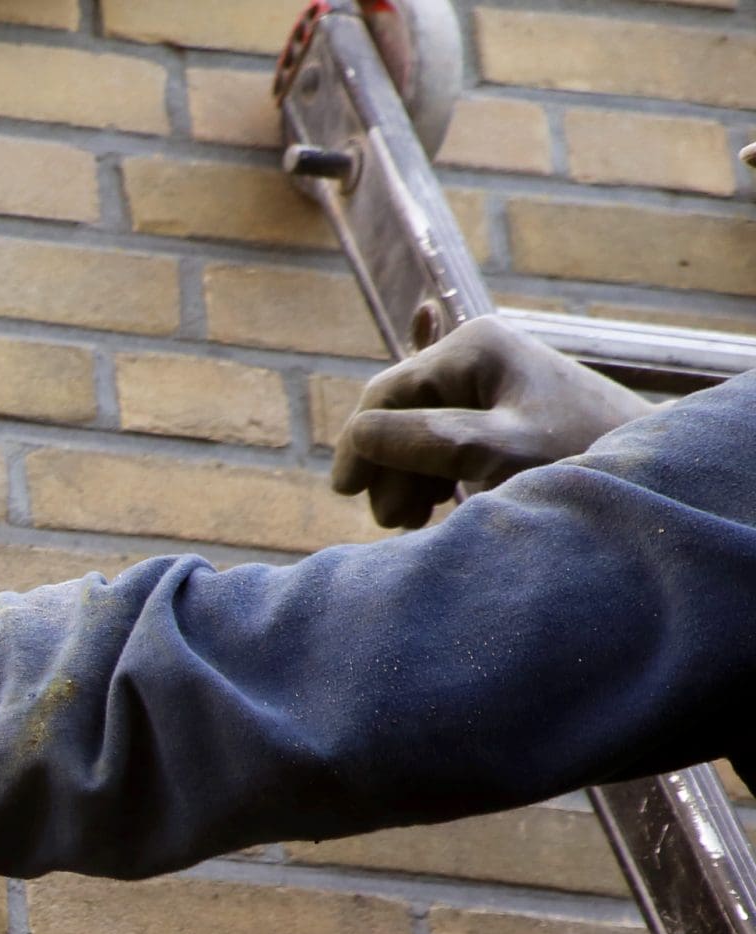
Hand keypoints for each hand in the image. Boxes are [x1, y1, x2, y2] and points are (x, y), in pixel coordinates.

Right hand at [331, 317, 652, 529]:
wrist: (652, 478)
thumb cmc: (579, 462)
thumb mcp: (492, 453)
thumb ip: (419, 440)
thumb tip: (356, 439)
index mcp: (472, 348)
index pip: (386, 394)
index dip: (359, 444)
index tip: (347, 493)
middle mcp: (478, 355)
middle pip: (401, 413)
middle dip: (393, 467)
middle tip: (402, 521)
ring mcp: (492, 380)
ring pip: (421, 429)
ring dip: (413, 473)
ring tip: (423, 515)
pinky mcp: (505, 408)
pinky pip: (445, 424)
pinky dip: (431, 456)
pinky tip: (430, 472)